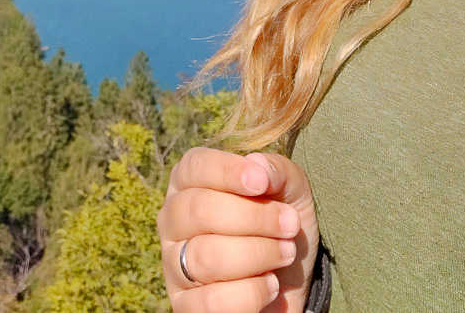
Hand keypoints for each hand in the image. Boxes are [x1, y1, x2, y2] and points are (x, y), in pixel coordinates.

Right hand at [158, 146, 319, 312]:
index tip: (262, 183)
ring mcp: (173, 265)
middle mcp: (173, 221)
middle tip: (290, 225)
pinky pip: (212, 301)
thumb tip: (258, 165)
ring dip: (258, 254)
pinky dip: (252, 293)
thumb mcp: (291, 193)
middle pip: (200, 210)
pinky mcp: (184, 305)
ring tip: (286, 253)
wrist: (288, 282)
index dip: (227, 171)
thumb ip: (279, 172)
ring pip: (207, 256)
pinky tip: (270, 285)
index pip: (194, 167)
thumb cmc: (280, 227)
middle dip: (255, 218)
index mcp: (189, 183)